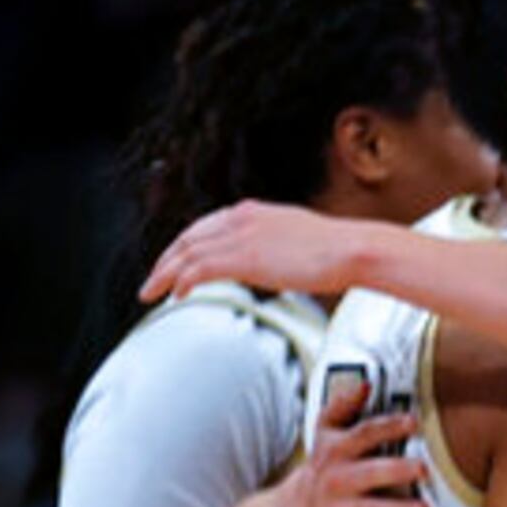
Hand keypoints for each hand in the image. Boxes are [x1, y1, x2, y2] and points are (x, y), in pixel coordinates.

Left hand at [140, 200, 369, 304]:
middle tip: (154, 279)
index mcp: (254, 212)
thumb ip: (277, 245)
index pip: (206, 226)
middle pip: (188, 237)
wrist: (353, 250)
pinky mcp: (243, 258)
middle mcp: (241, 219)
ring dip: (165, 273)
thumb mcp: (298, 239)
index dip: (185, 244)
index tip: (177, 260)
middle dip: (166, 259)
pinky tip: (178, 294)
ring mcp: (240, 237)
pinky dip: (183, 281)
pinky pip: (200, 269)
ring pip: (186, 253)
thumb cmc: (338, 251)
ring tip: (153, 291)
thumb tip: (276, 261)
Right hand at [287, 389, 426, 506]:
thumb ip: (344, 406)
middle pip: (368, 474)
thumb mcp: (325, 432)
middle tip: (423, 469)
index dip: (387, 427)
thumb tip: (366, 383)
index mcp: (337, 451)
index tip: (413, 422)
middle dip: (395, 471)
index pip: (363, 435)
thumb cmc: (323, 465)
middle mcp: (339, 480)